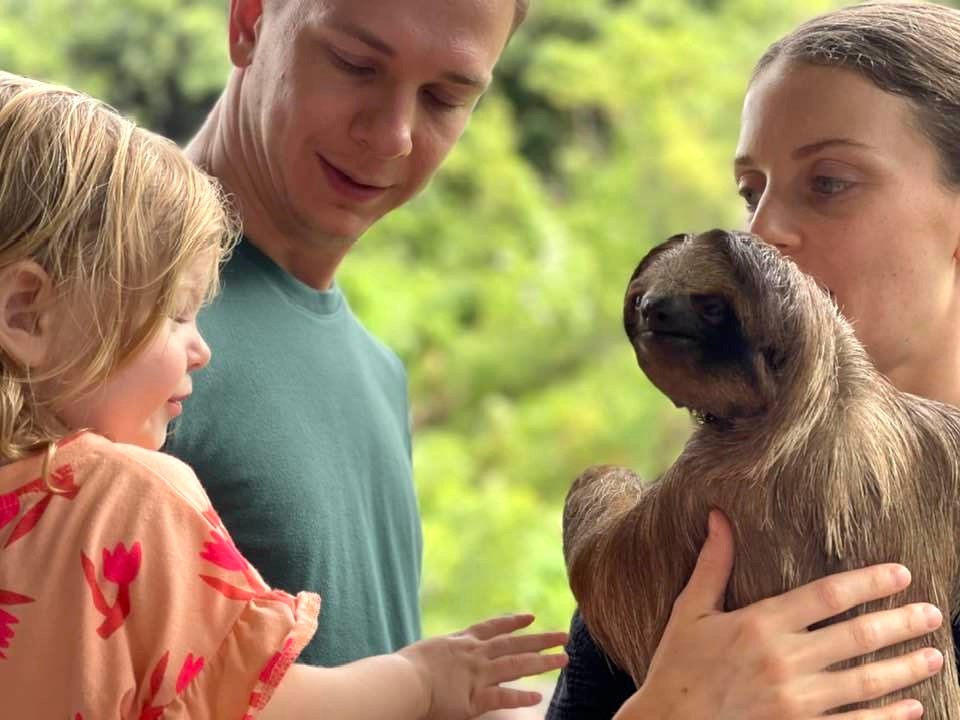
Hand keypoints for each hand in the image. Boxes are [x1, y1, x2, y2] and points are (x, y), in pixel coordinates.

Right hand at [398, 613, 567, 719]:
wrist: (401, 681)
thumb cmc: (403, 669)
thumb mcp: (427, 652)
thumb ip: (441, 654)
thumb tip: (441, 657)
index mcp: (461, 641)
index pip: (492, 627)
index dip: (512, 622)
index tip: (530, 616)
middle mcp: (474, 654)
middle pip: (514, 644)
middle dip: (539, 639)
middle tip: (562, 635)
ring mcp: (477, 675)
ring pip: (517, 666)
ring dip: (542, 662)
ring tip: (563, 659)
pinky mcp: (474, 698)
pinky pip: (503, 697)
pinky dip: (521, 697)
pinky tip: (538, 696)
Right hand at [616, 511, 943, 719]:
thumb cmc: (677, 666)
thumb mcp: (689, 611)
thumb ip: (713, 564)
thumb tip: (718, 516)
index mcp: (759, 624)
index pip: (828, 595)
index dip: (869, 582)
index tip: (900, 573)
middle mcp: (783, 660)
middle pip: (857, 636)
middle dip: (901, 623)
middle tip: (933, 613)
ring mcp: (795, 701)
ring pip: (865, 681)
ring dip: (905, 668)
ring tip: (934, 656)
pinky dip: (888, 717)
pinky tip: (911, 707)